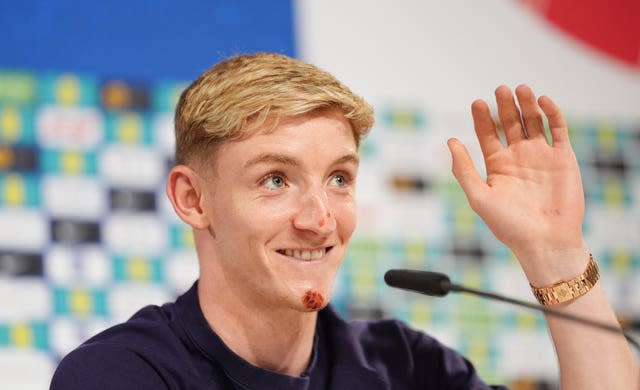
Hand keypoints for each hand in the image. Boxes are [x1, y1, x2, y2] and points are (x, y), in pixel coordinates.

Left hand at [447, 85, 587, 283]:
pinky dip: (552, 113)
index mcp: (497, 166)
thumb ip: (464, 169)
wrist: (546, 243)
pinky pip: (558, 130)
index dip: (482, 118)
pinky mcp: (563, 158)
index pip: (487, 134)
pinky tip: (543, 101)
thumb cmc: (509, 226)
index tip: (477, 103)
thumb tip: (451, 141)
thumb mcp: (479, 197)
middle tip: (500, 89)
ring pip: (533, 122)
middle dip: (505, 106)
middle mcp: (518, 158)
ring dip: (527, 104)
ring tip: (520, 89)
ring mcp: (541, 156)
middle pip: (510, 123)